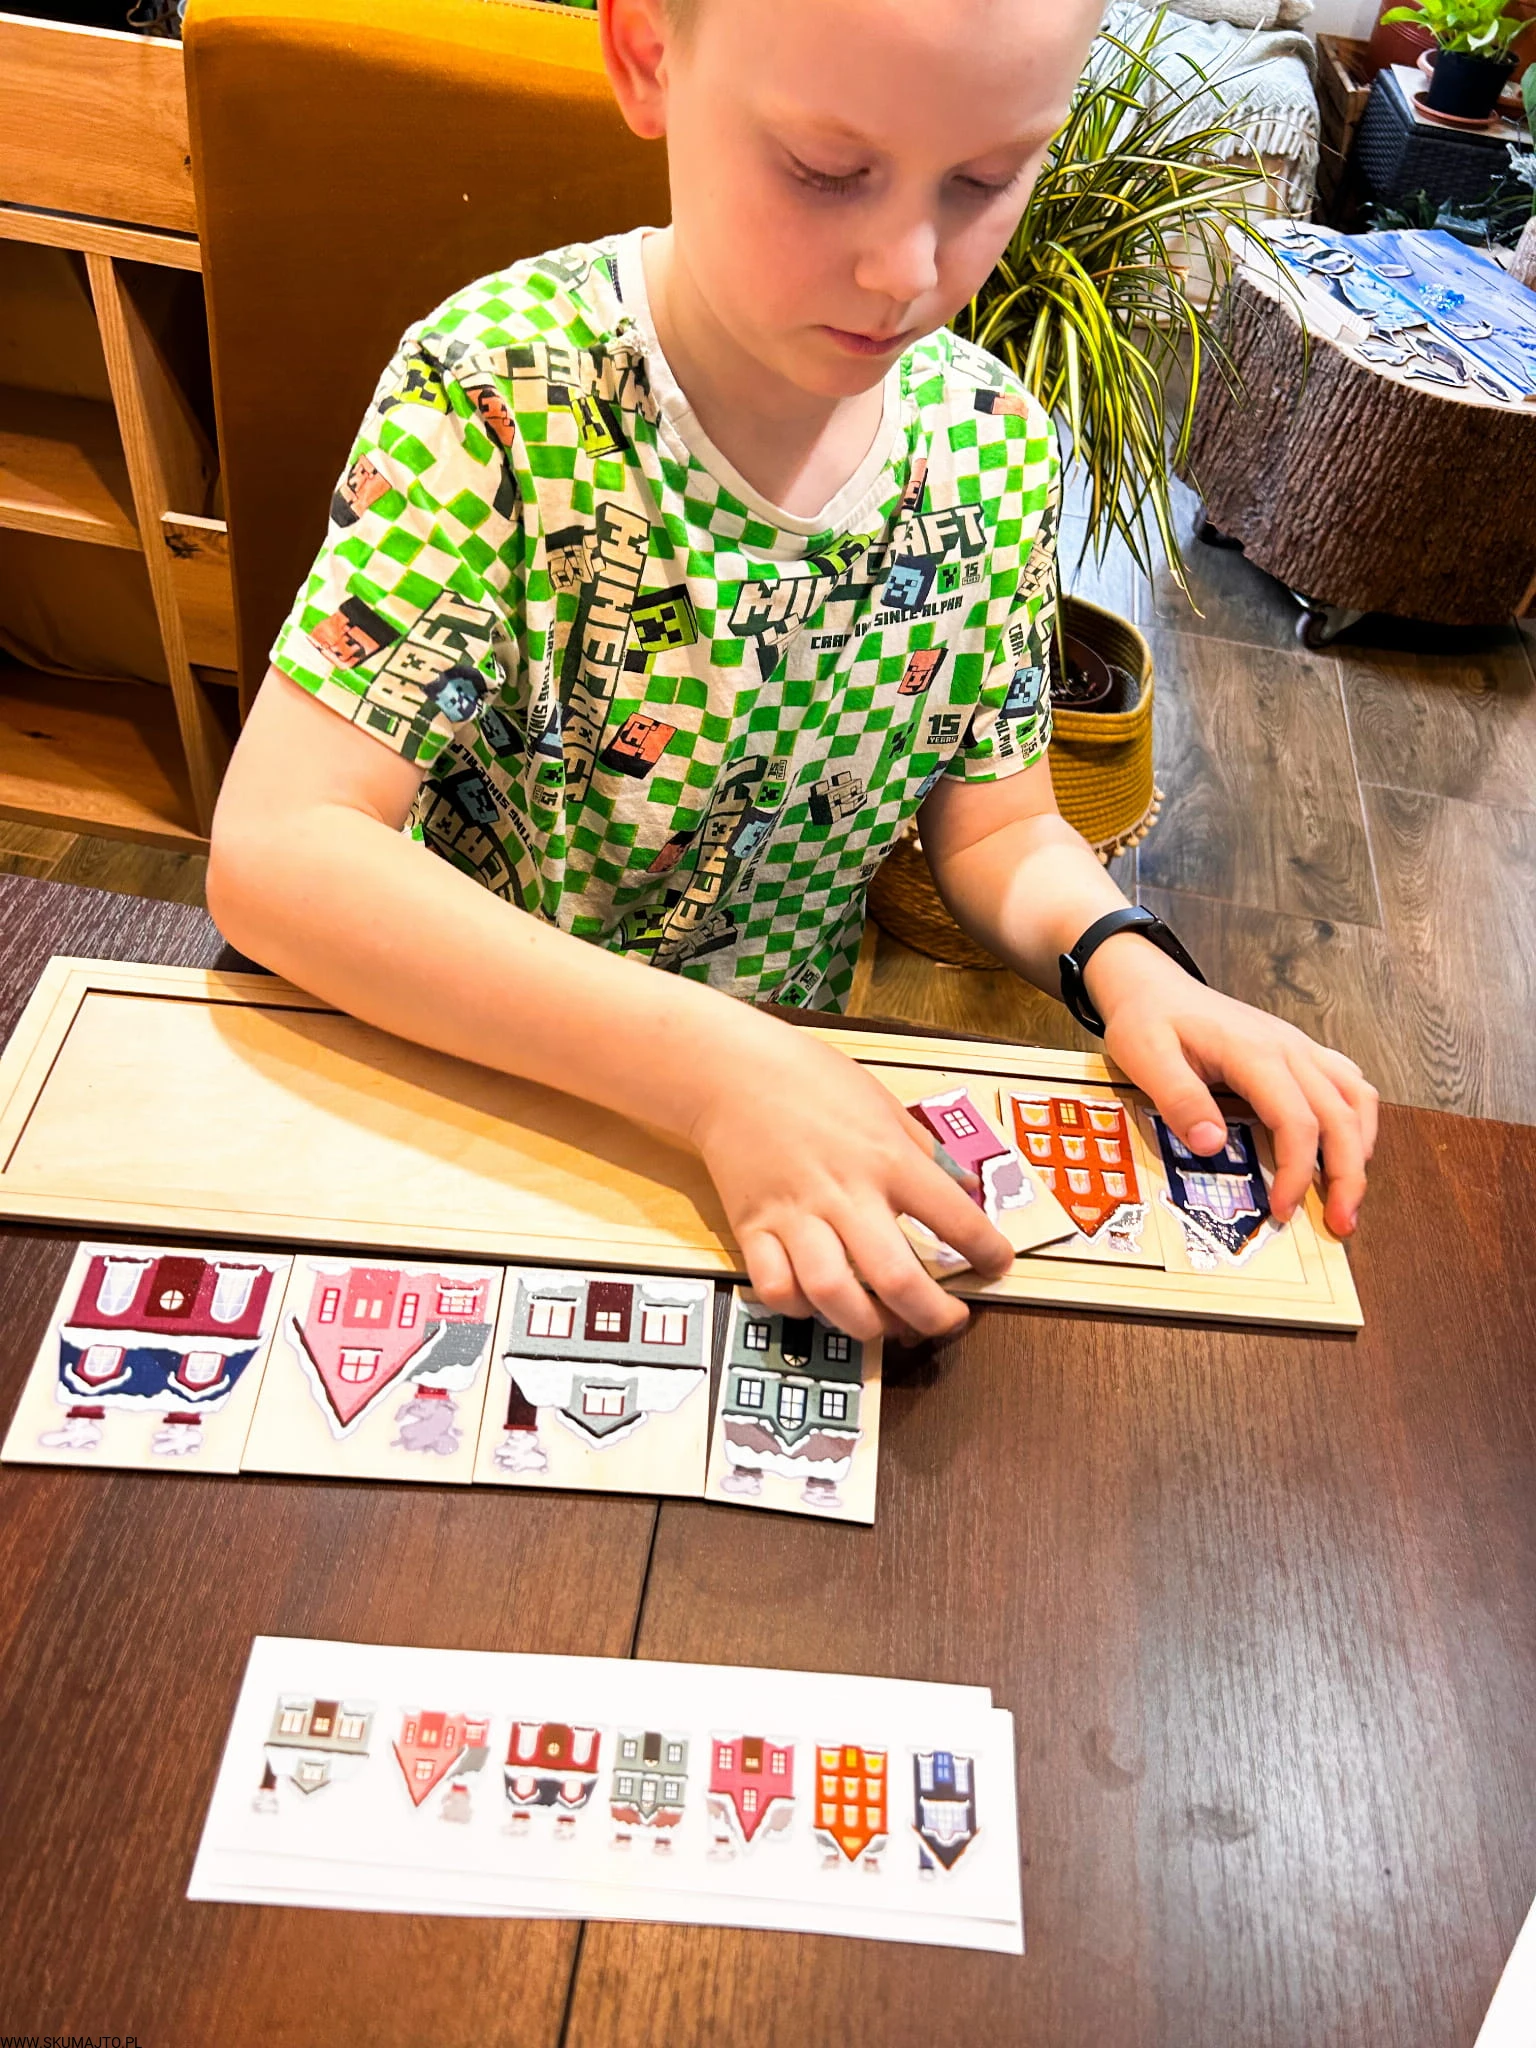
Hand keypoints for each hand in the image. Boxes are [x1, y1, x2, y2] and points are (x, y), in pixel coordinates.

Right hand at [688, 1027, 1012, 1342]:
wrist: (731, 1071)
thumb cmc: (812, 1080)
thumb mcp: (884, 1104)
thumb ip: (924, 1152)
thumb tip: (965, 1191)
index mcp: (886, 1157)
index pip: (953, 1216)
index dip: (987, 1251)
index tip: (997, 1265)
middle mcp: (843, 1192)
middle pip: (896, 1277)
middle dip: (933, 1315)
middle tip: (949, 1321)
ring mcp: (794, 1214)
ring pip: (832, 1293)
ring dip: (867, 1323)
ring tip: (887, 1324)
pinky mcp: (752, 1228)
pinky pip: (775, 1288)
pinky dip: (800, 1308)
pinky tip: (819, 1303)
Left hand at [1089, 936, 1378, 1237]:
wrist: (1152, 984)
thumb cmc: (1148, 1019)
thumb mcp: (1145, 1057)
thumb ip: (1179, 1099)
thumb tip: (1211, 1146)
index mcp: (1254, 1053)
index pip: (1297, 1120)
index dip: (1297, 1171)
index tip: (1283, 1210)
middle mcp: (1289, 1048)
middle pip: (1341, 1116)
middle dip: (1348, 1175)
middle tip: (1341, 1222)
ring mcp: (1299, 1047)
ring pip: (1356, 1098)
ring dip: (1361, 1148)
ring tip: (1349, 1193)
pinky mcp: (1298, 1051)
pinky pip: (1348, 1082)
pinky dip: (1357, 1119)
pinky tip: (1347, 1147)